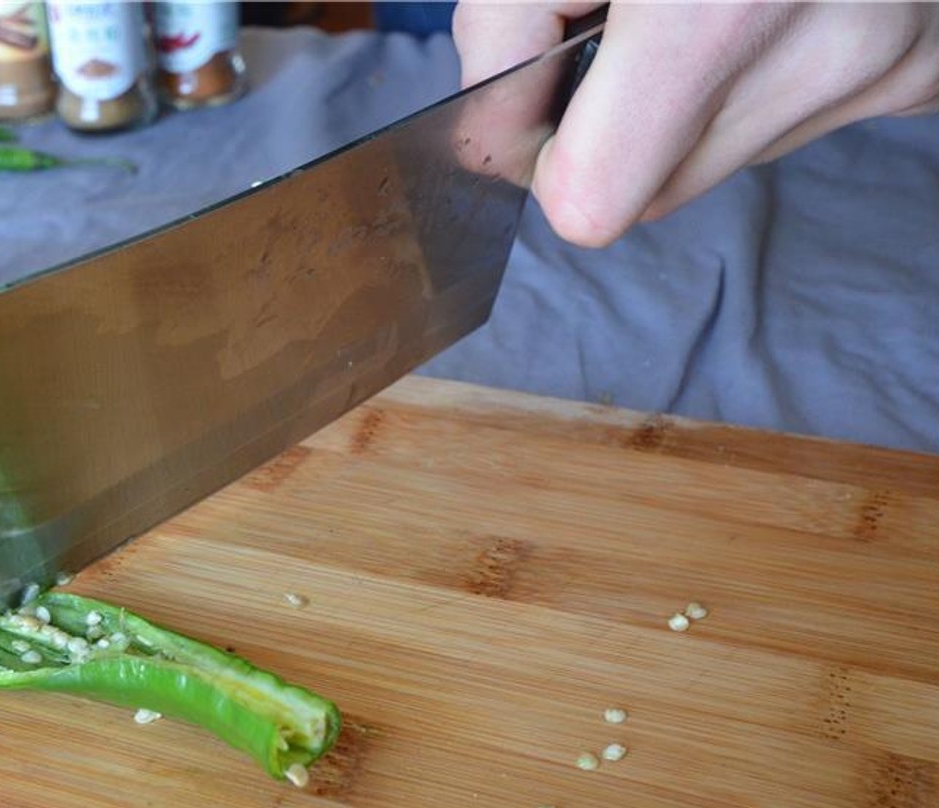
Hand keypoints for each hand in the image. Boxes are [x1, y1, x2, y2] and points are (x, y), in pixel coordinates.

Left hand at [454, 2, 938, 245]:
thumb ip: (501, 22)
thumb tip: (502, 122)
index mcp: (716, 10)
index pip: (591, 199)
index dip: (543, 156)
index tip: (540, 93)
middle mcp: (824, 50)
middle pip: (655, 190)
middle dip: (618, 125)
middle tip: (633, 18)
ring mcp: (891, 60)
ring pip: (726, 155)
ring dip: (693, 97)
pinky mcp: (928, 60)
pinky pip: (805, 113)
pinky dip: (768, 73)